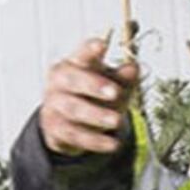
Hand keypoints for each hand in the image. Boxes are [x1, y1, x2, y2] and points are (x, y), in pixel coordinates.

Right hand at [36, 35, 140, 157]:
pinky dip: (96, 141)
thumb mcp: (110, 84)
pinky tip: (112, 144)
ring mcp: (54, 105)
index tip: (103, 45)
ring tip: (117, 121)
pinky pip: (76, 135)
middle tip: (115, 92)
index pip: (81, 54)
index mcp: (73, 63)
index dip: (90, 49)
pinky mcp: (56, 129)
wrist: (66, 122)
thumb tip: (134, 68)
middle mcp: (59, 81)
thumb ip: (123, 77)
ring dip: (97, 115)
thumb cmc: (91, 95)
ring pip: (74, 109)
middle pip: (72, 79)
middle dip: (93, 84)